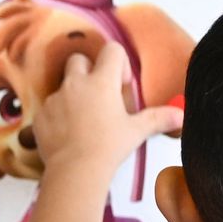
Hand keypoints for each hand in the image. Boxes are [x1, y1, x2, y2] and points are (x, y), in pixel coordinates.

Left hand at [30, 48, 180, 182]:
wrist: (75, 171)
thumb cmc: (108, 148)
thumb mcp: (136, 132)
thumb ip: (158, 119)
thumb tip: (181, 116)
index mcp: (102, 81)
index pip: (112, 50)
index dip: (118, 63)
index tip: (121, 85)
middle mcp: (76, 83)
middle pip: (79, 59)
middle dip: (88, 72)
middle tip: (98, 97)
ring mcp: (56, 98)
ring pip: (64, 86)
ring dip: (73, 96)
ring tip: (83, 122)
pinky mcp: (41, 115)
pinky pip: (49, 108)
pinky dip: (57, 117)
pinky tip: (67, 135)